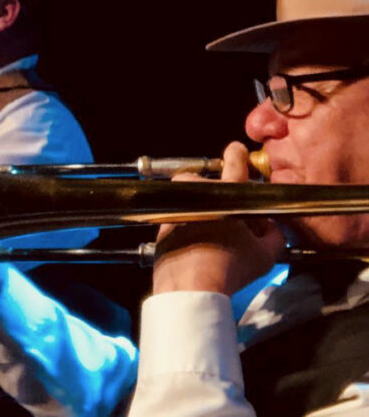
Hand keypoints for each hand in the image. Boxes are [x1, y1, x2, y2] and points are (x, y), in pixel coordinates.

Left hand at [152, 141, 286, 295]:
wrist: (191, 287)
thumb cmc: (228, 269)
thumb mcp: (265, 255)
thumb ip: (274, 236)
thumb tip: (272, 228)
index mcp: (227, 197)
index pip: (235, 166)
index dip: (237, 156)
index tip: (235, 150)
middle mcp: (198, 197)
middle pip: (202, 180)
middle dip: (212, 187)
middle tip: (226, 205)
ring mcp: (176, 210)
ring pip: (186, 198)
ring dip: (198, 206)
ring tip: (211, 227)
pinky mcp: (161, 227)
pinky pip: (174, 217)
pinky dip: (185, 223)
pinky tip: (195, 242)